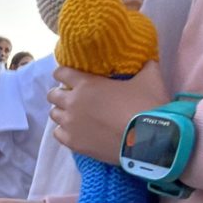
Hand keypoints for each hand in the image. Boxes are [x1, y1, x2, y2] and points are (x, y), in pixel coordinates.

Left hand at [47, 61, 168, 164]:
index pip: (61, 72)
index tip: (68, 76)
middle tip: (72, 96)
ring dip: (62, 112)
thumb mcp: (150, 78)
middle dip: (60, 93)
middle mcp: (73, 102)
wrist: (148, 139)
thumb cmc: (146, 105)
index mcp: (86, 84)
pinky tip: (74, 130)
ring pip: (54, 114)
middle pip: (53, 95)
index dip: (63, 73)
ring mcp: (71, 124)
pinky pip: (58, 134)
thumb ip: (144, 66)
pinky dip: (64, 131)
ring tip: (73, 114)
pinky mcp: (73, 143)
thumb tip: (147, 60)